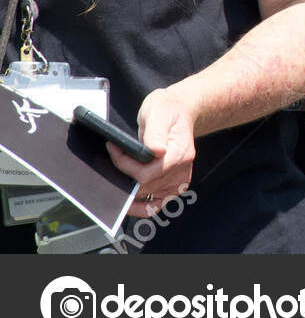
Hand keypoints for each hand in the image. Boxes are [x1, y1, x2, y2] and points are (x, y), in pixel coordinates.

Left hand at [110, 88, 197, 217]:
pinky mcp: (174, 185)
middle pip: (145, 187)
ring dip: (129, 192)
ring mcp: (178, 179)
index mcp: (180, 152)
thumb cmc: (167, 110)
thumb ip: (156, 132)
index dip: (125, 165)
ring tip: (116, 179)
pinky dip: (141, 207)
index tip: (113, 148)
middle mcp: (182, 169)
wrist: (179, 111)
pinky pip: (156, 205)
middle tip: (111, 162)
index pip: (147, 173)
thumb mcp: (158, 112)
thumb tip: (156, 151)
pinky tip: (130, 201)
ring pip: (148, 198)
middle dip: (123, 178)